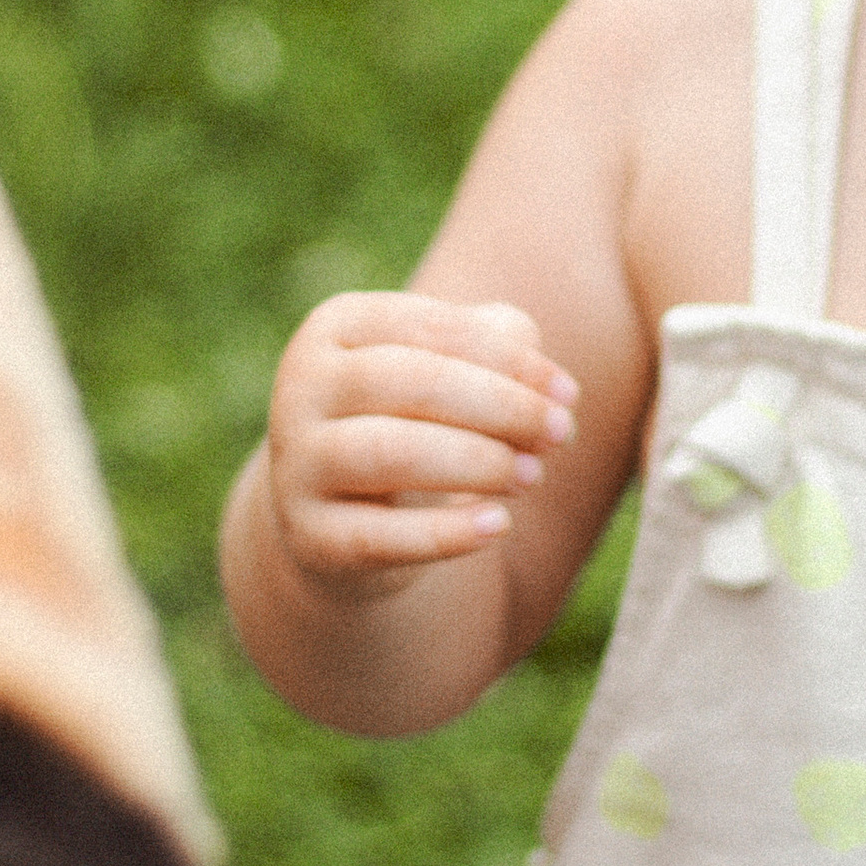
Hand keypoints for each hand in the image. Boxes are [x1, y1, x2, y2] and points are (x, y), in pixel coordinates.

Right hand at [268, 296, 579, 579]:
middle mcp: (301, 387)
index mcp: (337, 327)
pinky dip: (445, 533)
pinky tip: (498, 526)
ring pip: (391, 453)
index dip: (510, 360)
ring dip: (476, 462)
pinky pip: (380, 536)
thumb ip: (500, 348)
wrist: (350, 514)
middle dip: (501, 407)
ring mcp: (296, 464)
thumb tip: (541, 370)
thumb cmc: (418, 420)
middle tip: (560, 434)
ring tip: (532, 476)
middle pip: (413, 383)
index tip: (569, 394)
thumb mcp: (455, 372)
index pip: (433, 329)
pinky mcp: (308, 537)